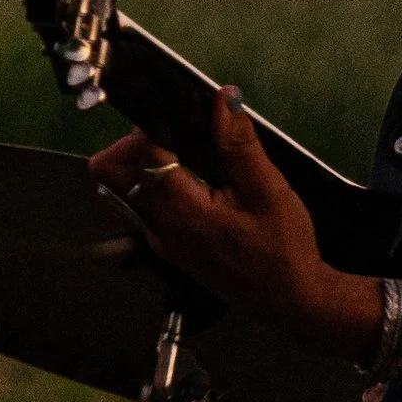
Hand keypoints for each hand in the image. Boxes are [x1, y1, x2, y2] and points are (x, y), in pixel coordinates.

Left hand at [86, 86, 376, 358]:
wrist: (291, 302)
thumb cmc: (284, 250)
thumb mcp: (270, 193)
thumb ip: (240, 146)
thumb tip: (223, 98)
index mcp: (181, 213)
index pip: (140, 155)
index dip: (153, 125)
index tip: (179, 111)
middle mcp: (158, 226)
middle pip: (110, 171)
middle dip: (132, 142)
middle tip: (174, 132)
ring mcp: (158, 238)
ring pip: (123, 186)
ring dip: (142, 160)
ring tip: (186, 150)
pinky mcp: (166, 244)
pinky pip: (143, 202)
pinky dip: (155, 181)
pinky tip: (192, 174)